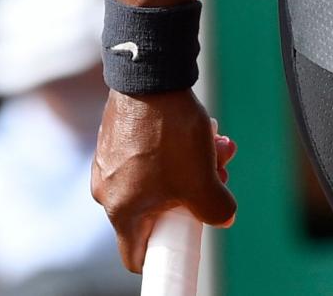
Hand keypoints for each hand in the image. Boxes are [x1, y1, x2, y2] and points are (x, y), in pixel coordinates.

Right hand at [92, 88, 236, 273]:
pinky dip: (176, 148)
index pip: (137, 256)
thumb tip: (224, 217)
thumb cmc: (169, 133)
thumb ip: (216, 209)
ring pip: (161, 178)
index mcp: (122, 210)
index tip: (188, 238)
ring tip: (219, 144)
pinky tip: (202, 128)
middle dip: (194, 194)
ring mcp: (110, 162)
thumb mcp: (202, 180)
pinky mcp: (117, 137)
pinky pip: (150, 155)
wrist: (150, 76)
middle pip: (158, 210)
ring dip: (193, 166)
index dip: (164, 254)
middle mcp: (108, 189)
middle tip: (220, 173)